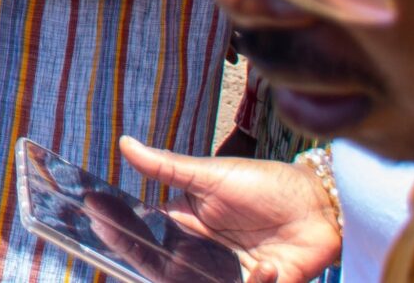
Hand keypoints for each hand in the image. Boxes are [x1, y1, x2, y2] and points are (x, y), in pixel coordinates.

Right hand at [116, 137, 342, 282]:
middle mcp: (203, 253)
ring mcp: (229, 273)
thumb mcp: (213, 174)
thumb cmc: (265, 184)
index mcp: (187, 224)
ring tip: (249, 262)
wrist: (319, 204)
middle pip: (164, 269)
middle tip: (169, 254)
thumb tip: (125, 144)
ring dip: (210, 280)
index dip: (120, 232)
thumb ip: (167, 167)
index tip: (95, 217)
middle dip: (152, 262)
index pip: (145, 234)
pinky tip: (269, 267)